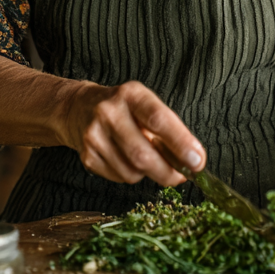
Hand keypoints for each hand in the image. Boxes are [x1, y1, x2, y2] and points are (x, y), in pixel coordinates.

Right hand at [62, 80, 205, 186]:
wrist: (77, 108)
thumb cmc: (123, 108)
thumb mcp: (145, 105)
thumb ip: (168, 129)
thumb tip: (192, 161)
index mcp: (131, 94)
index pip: (159, 119)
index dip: (181, 143)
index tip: (197, 161)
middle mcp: (109, 112)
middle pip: (143, 154)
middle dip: (168, 172)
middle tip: (181, 176)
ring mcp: (94, 135)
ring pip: (132, 172)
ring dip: (149, 174)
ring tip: (148, 160)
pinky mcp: (86, 156)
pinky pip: (120, 178)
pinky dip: (131, 175)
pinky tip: (128, 161)